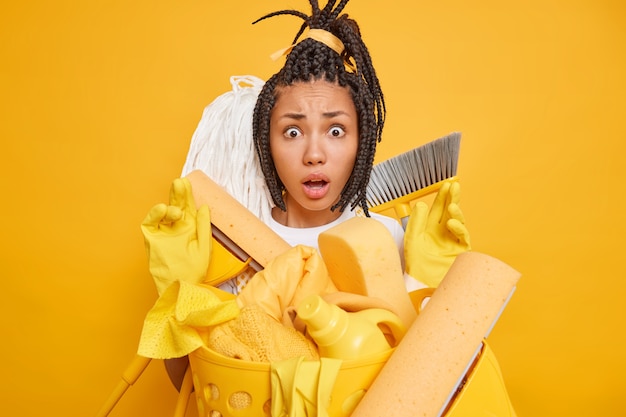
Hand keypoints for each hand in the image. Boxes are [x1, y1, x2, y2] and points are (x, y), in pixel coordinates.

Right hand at [141, 177, 211, 294]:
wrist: (180, 288)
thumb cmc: (194, 272)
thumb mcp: (204, 248)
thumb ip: (204, 227)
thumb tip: (204, 206)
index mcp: (190, 228)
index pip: (188, 207)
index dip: (188, 195)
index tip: (187, 182)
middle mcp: (176, 228)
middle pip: (176, 205)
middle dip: (178, 194)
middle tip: (180, 182)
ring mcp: (163, 233)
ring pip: (163, 212)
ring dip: (168, 204)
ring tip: (174, 209)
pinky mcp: (151, 239)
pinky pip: (150, 223)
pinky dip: (154, 215)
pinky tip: (162, 210)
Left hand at [404, 181, 470, 287]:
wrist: (423, 285)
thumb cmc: (416, 266)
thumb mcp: (412, 241)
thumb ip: (416, 223)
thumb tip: (421, 204)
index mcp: (430, 229)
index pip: (437, 209)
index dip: (442, 197)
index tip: (445, 185)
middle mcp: (443, 233)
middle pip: (450, 211)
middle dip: (453, 199)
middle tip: (454, 186)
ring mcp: (453, 241)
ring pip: (458, 221)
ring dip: (456, 212)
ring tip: (451, 206)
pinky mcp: (461, 251)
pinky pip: (463, 236)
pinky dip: (458, 228)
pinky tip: (451, 223)